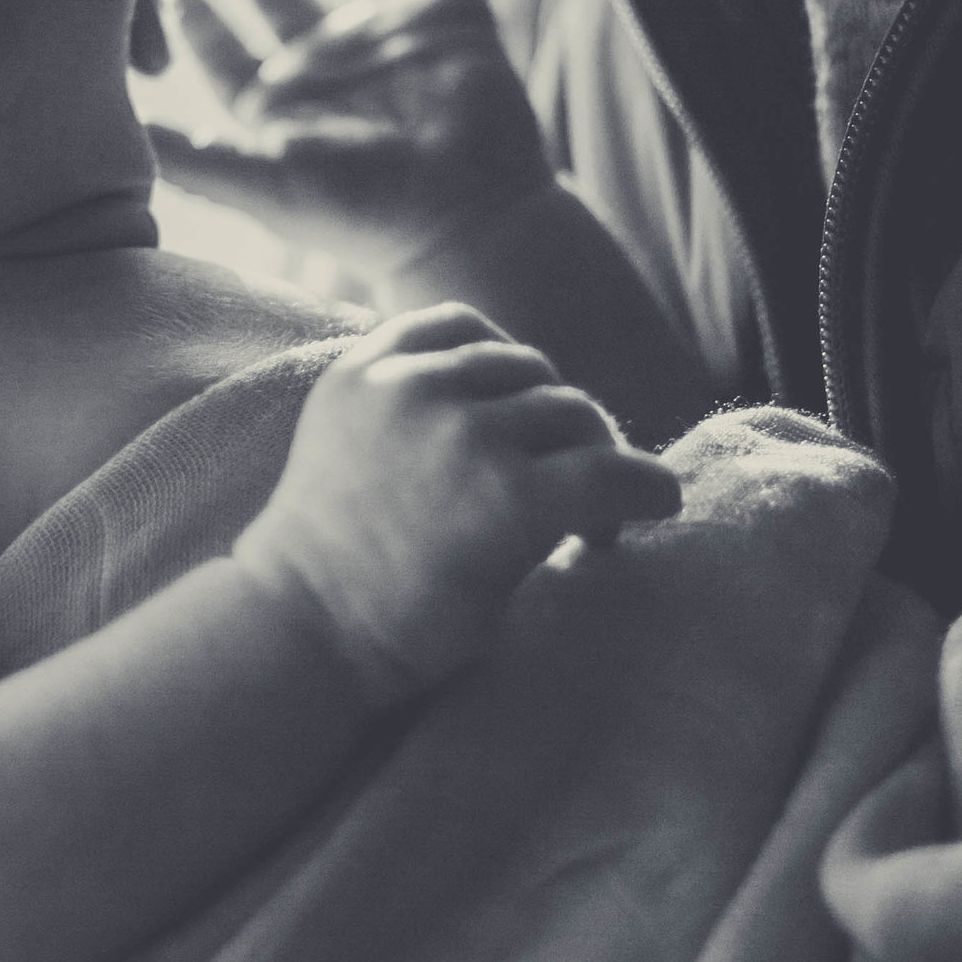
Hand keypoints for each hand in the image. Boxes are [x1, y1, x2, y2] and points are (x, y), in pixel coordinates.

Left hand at [146, 0, 551, 298]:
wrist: (462, 218)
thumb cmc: (358, 210)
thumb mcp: (262, 181)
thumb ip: (190, 155)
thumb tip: (120, 127)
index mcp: (281, 100)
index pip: (226, 52)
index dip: (198, 22)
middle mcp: (332, 61)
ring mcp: (393, 33)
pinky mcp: (454, 16)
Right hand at [236, 306, 681, 700]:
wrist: (303, 636)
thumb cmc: (325, 568)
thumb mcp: (346, 444)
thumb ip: (407, 407)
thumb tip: (513, 408)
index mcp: (365, 371)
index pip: (464, 326)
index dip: (509, 368)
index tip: (523, 422)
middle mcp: (414, 387)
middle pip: (531, 370)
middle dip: (556, 424)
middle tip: (571, 484)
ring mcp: (462, 436)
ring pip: (574, 413)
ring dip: (596, 460)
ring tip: (593, 521)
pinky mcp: (509, 496)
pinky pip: (611, 472)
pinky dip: (647, 486)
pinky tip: (657, 506)